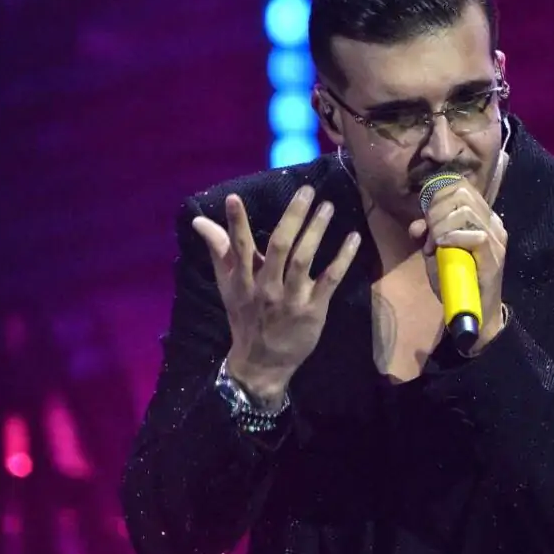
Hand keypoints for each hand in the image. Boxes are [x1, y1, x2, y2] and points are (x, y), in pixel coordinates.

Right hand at [192, 186, 360, 400]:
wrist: (262, 363)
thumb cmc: (245, 318)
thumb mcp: (228, 286)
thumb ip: (219, 250)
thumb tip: (200, 220)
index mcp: (244, 280)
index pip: (239, 247)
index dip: (236, 223)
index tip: (235, 197)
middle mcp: (267, 287)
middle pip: (280, 246)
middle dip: (293, 216)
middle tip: (307, 191)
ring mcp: (292, 298)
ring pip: (305, 259)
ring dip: (317, 230)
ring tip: (328, 207)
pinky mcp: (314, 309)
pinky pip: (331, 279)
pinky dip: (343, 258)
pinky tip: (353, 237)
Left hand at [407, 180, 507, 351]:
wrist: (475, 311)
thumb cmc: (457, 279)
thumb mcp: (436, 252)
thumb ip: (427, 234)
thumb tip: (416, 225)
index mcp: (482, 216)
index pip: (461, 186)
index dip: (437, 195)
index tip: (426, 216)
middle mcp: (492, 222)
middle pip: (461, 194)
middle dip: (436, 210)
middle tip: (429, 233)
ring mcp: (496, 238)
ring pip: (465, 211)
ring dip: (442, 225)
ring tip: (435, 245)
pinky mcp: (495, 256)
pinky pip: (475, 235)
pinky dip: (453, 238)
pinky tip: (443, 247)